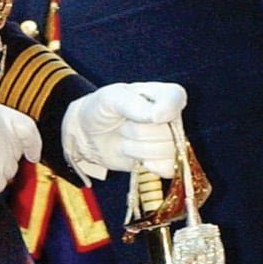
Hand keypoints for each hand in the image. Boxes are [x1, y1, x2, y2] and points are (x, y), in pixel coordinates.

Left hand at [61, 81, 186, 180]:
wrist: (86, 134)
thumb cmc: (100, 109)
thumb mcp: (110, 99)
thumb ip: (134, 104)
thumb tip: (158, 116)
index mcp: (160, 95)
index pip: (176, 98)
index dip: (168, 109)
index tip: (154, 117)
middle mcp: (168, 117)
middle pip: (169, 131)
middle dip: (138, 133)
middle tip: (123, 126)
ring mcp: (166, 139)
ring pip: (167, 151)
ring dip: (138, 149)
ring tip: (125, 139)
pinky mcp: (159, 160)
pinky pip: (169, 168)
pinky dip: (152, 167)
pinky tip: (139, 161)